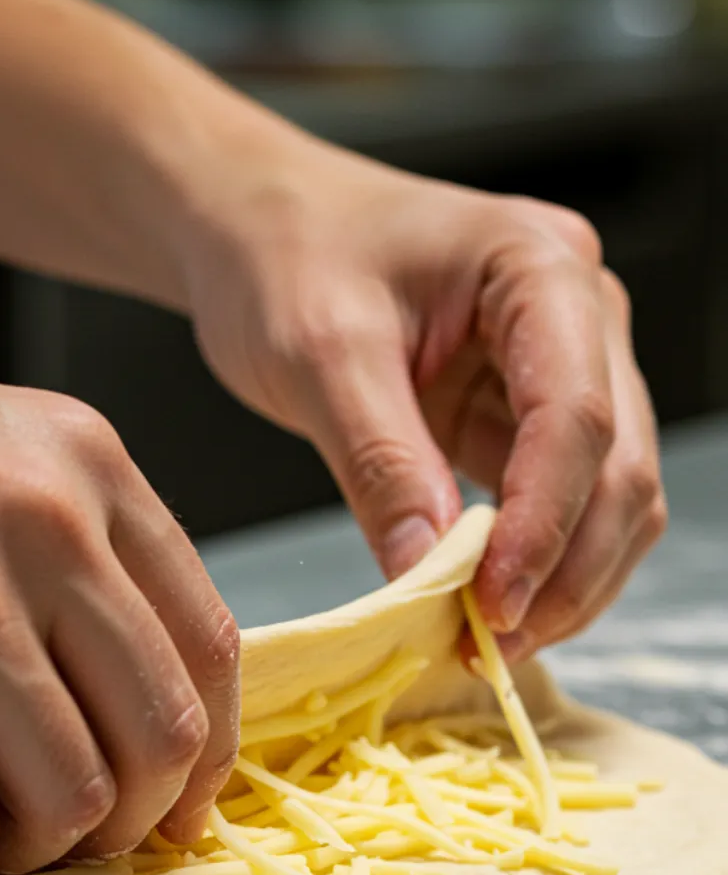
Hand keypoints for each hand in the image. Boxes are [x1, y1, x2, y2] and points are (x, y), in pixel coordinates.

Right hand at [0, 296, 238, 874]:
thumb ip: (70, 557)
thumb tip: (122, 699)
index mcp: (83, 465)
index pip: (206, 645)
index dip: (201, 754)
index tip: (176, 801)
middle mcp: (43, 524)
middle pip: (161, 736)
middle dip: (125, 821)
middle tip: (58, 832)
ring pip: (72, 802)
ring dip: (17, 842)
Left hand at [180, 136, 666, 658]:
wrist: (256, 229)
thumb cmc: (286, 256)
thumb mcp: (319, 355)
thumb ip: (380, 462)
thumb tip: (428, 574)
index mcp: (539, 267)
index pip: (577, 414)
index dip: (545, 525)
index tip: (493, 606)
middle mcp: (573, 314)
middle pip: (618, 464)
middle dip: (566, 569)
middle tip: (491, 646)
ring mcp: (555, 366)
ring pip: (607, 495)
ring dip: (562, 578)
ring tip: (488, 642)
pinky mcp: (518, 413)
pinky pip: (553, 501)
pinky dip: (530, 560)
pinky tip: (483, 605)